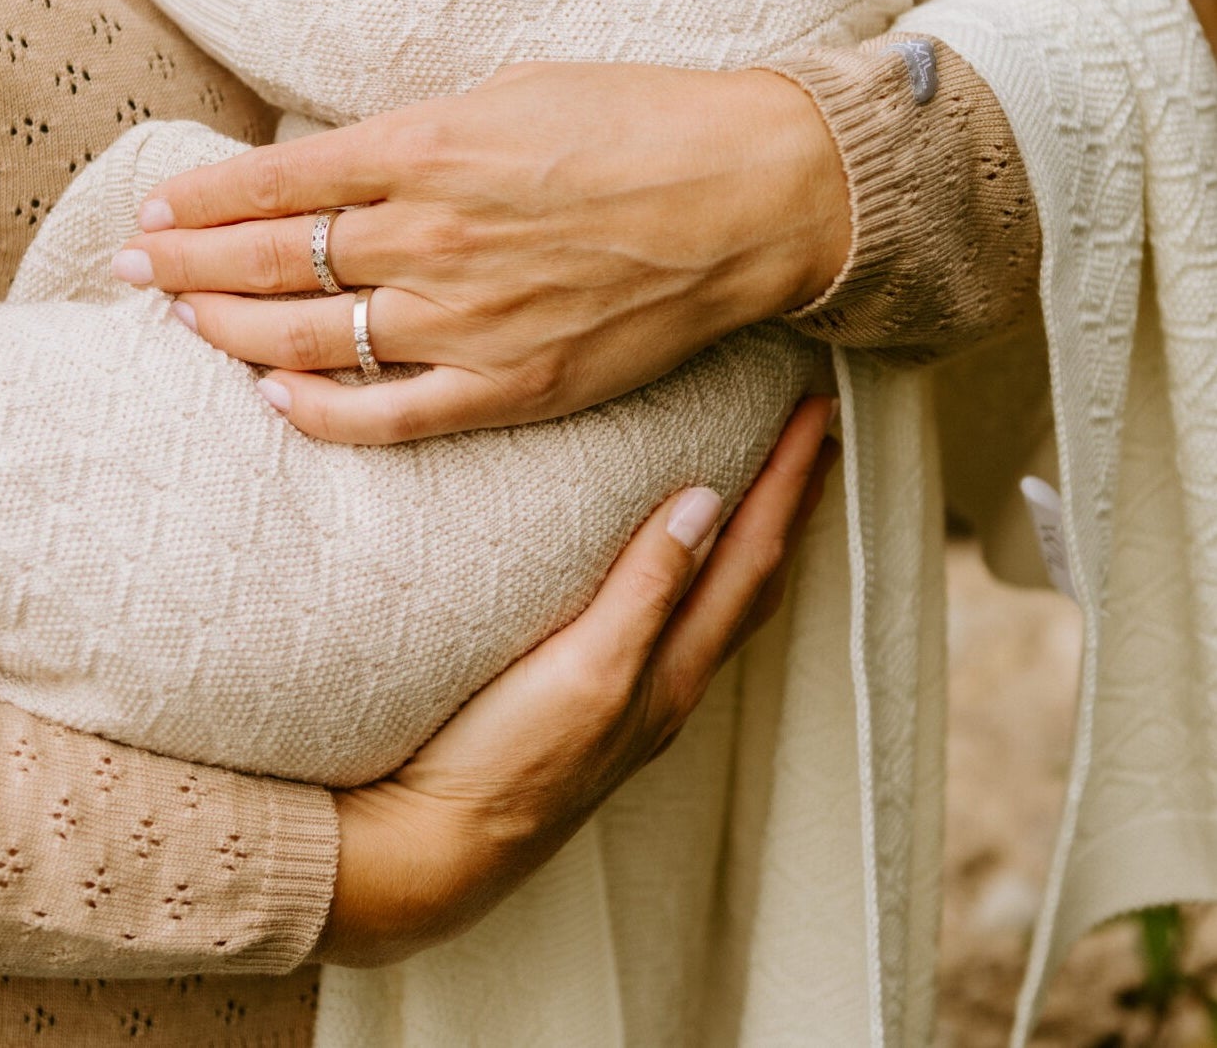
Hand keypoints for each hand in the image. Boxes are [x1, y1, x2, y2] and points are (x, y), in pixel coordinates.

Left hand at [112, 61, 850, 443]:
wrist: (752, 193)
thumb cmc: (639, 119)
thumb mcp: (513, 84)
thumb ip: (420, 128)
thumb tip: (348, 159)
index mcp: (428, 143)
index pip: (278, 177)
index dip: (204, 198)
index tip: (155, 211)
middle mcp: (429, 231)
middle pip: (272, 258)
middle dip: (185, 266)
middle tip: (127, 272)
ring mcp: (465, 315)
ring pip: (309, 336)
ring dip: (229, 331)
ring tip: (176, 326)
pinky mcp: (510, 382)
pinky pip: (389, 414)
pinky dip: (323, 413)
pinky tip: (273, 402)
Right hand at [316, 397, 838, 964]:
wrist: (437, 845)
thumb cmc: (507, 760)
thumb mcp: (587, 669)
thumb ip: (647, 589)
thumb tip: (709, 502)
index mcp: (673, 670)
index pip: (753, 559)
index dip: (789, 485)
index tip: (822, 415)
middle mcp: (667, 683)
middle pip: (753, 580)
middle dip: (789, 506)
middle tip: (816, 437)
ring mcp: (631, 696)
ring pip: (719, 602)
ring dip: (752, 538)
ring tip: (764, 485)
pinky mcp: (589, 699)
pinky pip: (674, 618)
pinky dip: (698, 571)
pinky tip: (671, 559)